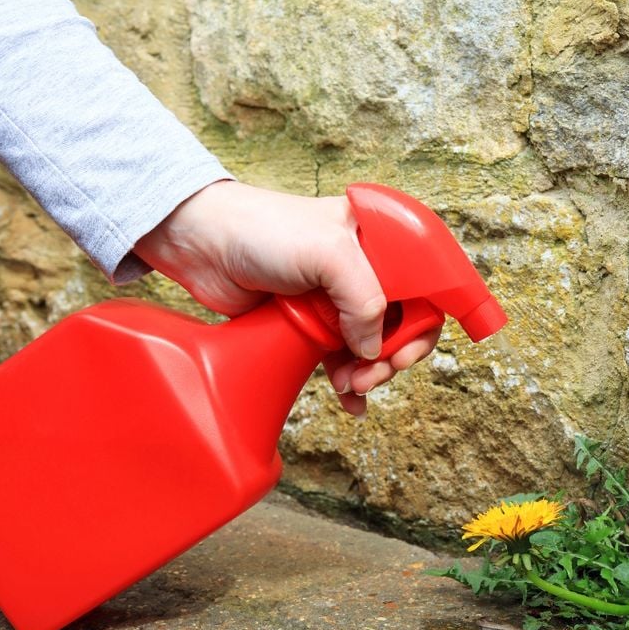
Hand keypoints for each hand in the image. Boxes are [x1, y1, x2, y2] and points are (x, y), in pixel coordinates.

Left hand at [133, 180, 439, 415]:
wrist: (201, 245)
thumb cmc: (262, 230)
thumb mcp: (329, 254)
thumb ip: (365, 300)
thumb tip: (374, 349)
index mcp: (381, 240)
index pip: (427, 284)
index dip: (428, 320)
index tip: (410, 349)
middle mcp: (365, 268)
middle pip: (405, 322)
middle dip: (395, 354)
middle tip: (375, 372)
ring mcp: (338, 299)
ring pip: (374, 346)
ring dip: (371, 372)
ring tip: (353, 384)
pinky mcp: (311, 324)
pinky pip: (343, 359)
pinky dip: (350, 381)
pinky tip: (350, 399)